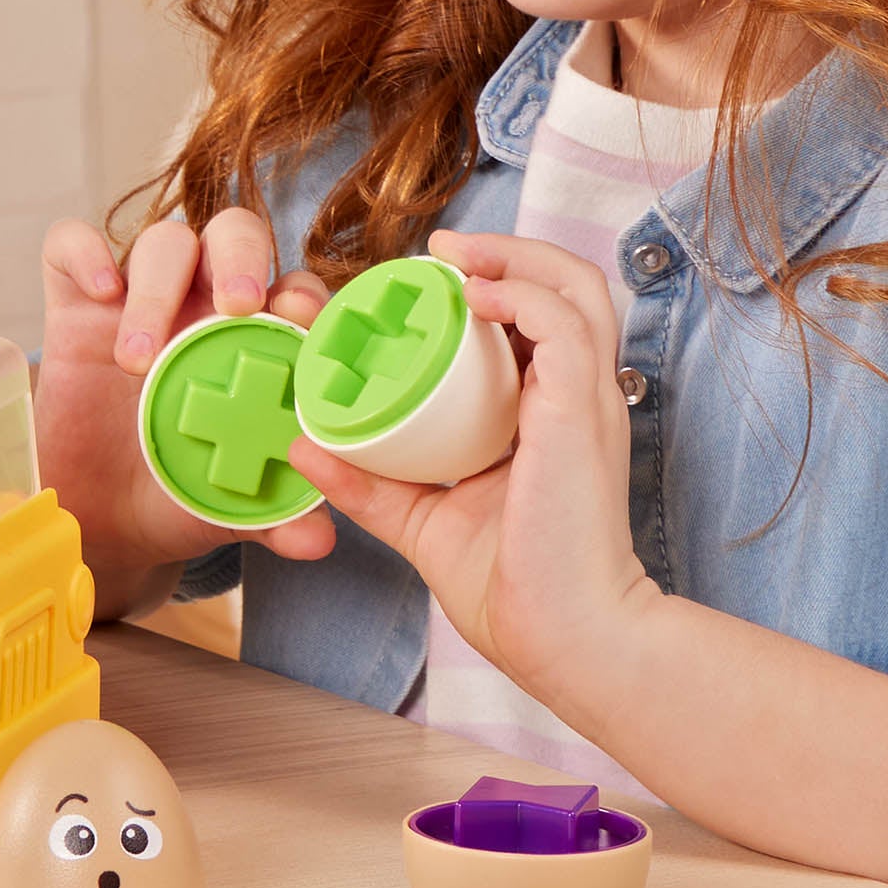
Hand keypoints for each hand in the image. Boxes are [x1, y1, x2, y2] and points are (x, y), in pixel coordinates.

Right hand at [37, 206, 336, 598]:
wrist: (102, 514)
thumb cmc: (182, 493)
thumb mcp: (231, 509)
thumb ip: (277, 516)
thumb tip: (317, 539)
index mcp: (259, 340)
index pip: (294, 288)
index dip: (303, 295)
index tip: (300, 324)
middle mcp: (205, 303)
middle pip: (235, 237)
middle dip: (241, 259)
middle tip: (235, 306)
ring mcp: (140, 296)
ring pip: (163, 242)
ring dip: (158, 286)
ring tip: (139, 360)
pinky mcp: (75, 303)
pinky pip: (72, 246)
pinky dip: (84, 252)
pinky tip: (97, 293)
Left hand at [289, 229, 653, 699]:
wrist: (564, 638)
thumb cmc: (512, 588)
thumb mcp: (423, 521)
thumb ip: (371, 484)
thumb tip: (303, 447)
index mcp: (548, 414)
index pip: (535, 323)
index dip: (491, 287)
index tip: (425, 279)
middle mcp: (575, 398)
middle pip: (566, 286)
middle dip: (506, 251)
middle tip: (440, 248)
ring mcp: (585, 401)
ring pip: (574, 287)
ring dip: (514, 255)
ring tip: (454, 254)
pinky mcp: (580, 413)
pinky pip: (562, 325)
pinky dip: (519, 294)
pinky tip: (473, 295)